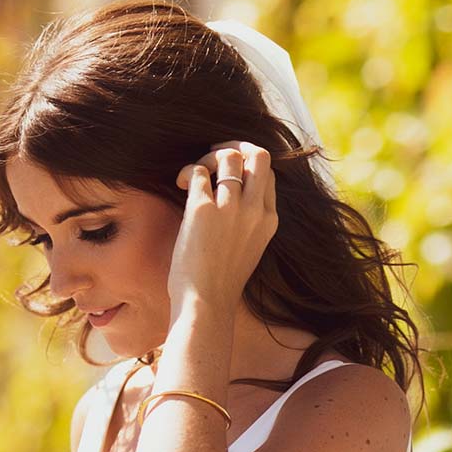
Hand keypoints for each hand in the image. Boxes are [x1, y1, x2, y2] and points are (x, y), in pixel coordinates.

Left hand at [168, 141, 278, 321]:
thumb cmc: (221, 280)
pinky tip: (182, 185)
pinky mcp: (203, 210)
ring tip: (194, 176)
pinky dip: (189, 172)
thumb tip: (232, 192)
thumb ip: (248, 219)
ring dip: (206, 158)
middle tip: (213, 158)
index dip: (247, 163)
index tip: (227, 172)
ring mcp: (230, 209)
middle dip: (234, 147)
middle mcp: (254, 210)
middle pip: (258, 155)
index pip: (268, 172)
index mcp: (269, 220)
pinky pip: (198, 172)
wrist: (207, 304)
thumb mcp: (249, 247)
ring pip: (227, 157)